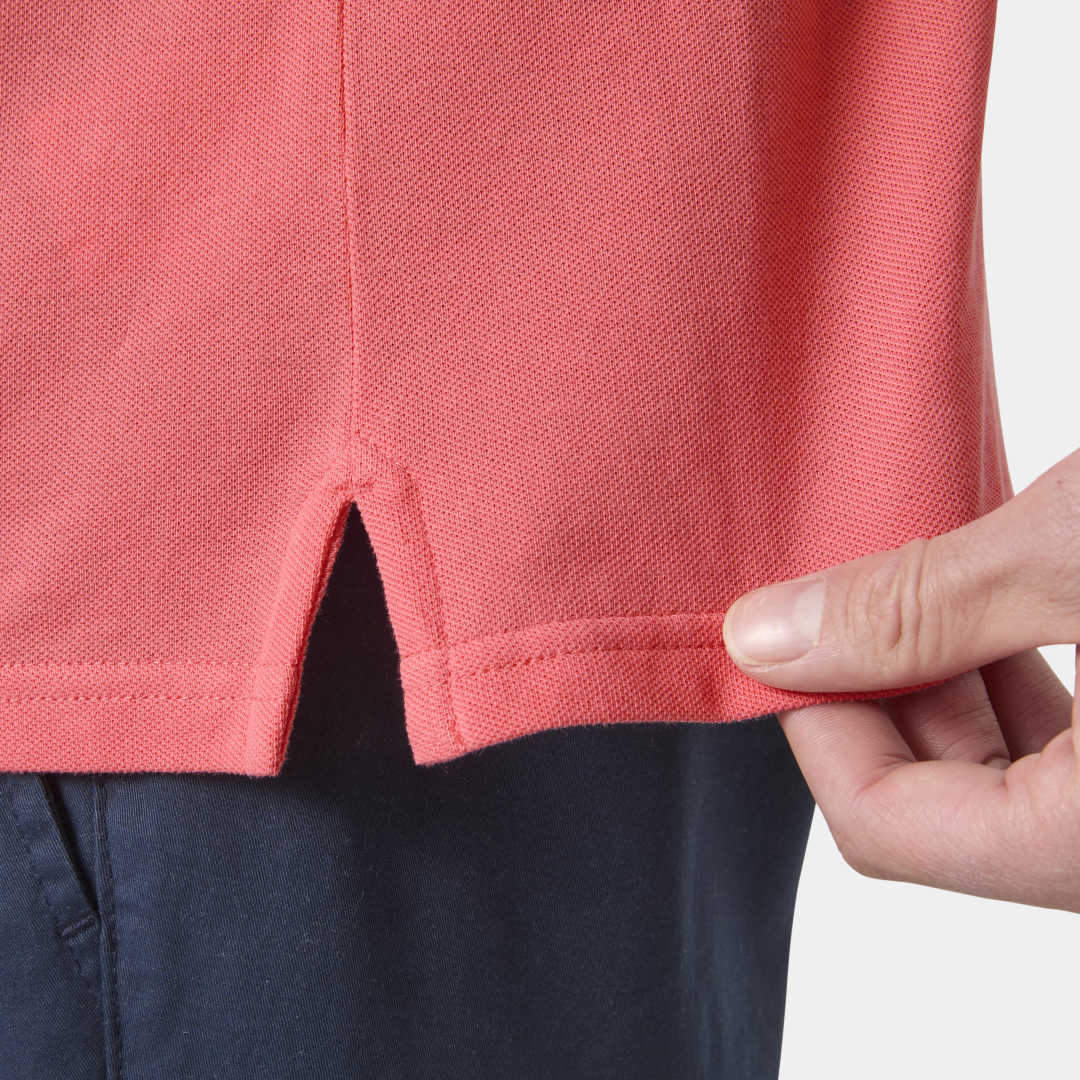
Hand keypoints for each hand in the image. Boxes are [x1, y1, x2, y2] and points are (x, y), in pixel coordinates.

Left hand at [721, 447, 1079, 911]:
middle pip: (939, 805)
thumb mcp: (1071, 550)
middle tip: (842, 594)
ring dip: (938, 678)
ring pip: (1001, 778)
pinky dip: (1004, 677)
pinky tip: (987, 601)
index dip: (809, 718)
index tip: (779, 630)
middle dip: (874, 691)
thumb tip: (763, 637)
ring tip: (918, 582)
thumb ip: (915, 605)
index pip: (885, 825)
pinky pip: (1058, 755)